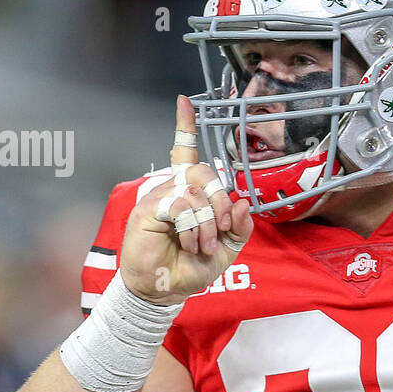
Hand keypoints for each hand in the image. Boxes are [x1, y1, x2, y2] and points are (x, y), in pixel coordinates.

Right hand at [119, 95, 253, 303]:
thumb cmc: (191, 267)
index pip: (185, 152)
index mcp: (190, 194)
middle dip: (221, 201)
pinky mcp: (149, 210)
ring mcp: (160, 197)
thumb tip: (243, 203)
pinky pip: (181, 204)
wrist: (166, 290)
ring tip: (201, 245)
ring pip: (196, 191)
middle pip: (205, 172)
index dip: (185, 126)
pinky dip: (192, 226)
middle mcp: (174, 189)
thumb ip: (239, 227)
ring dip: (207, 223)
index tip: (184, 101)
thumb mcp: (227, 248)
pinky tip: (189, 243)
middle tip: (221, 228)